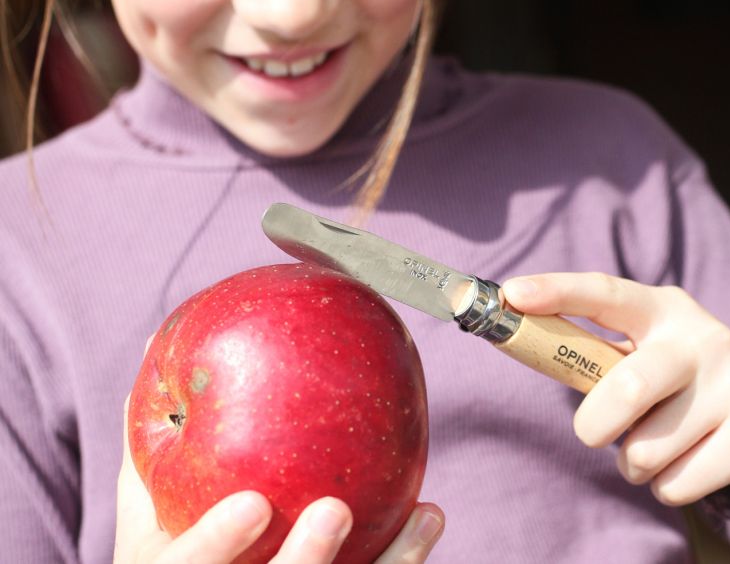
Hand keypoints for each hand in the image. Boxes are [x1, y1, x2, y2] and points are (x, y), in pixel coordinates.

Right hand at [115, 394, 443, 562]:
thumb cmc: (176, 539)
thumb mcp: (148, 501)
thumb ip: (152, 433)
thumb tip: (156, 340)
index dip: (218, 545)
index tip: (255, 502)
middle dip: (305, 561)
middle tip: (335, 510)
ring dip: (387, 559)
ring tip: (421, 513)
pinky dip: (404, 553)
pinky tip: (429, 513)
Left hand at [503, 273, 729, 507]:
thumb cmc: (681, 380)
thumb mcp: (646, 351)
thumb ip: (594, 355)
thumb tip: (517, 345)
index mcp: (664, 310)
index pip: (606, 292)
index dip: (558, 291)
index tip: (512, 295)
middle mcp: (704, 340)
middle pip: (625, 390)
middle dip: (594, 426)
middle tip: (592, 434)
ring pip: (645, 451)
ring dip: (633, 462)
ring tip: (655, 446)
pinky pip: (675, 485)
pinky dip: (665, 487)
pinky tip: (686, 463)